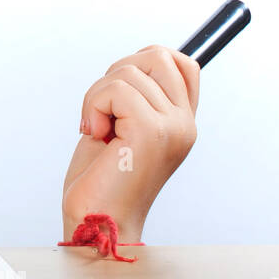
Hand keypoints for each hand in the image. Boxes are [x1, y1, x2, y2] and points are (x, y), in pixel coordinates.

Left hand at [61, 45, 199, 240]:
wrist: (97, 222)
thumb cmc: (101, 181)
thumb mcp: (121, 128)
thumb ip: (134, 98)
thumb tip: (130, 63)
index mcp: (181, 122)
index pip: (183, 63)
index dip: (143, 61)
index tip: (116, 92)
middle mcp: (185, 123)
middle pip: (157, 55)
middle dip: (116, 74)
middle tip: (102, 111)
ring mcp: (173, 127)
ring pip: (128, 71)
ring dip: (96, 96)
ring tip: (98, 129)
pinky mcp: (152, 132)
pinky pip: (114, 90)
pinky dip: (93, 107)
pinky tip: (95, 134)